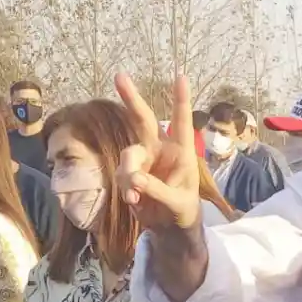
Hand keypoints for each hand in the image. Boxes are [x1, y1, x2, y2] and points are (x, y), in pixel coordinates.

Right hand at [113, 74, 202, 241]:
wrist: (168, 226)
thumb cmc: (182, 209)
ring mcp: (143, 159)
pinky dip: (125, 188)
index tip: (181, 76)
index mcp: (182, 152)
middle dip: (131, 98)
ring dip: (129, 175)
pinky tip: (134, 201)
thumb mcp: (178, 202)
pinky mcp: (128, 172)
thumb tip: (136, 180)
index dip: (180, 100)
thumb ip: (158, 190)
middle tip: (119, 75)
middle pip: (143, 119)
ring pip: (128, 156)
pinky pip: (121, 174)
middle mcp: (160, 149)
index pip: (181, 122)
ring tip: (135, 197)